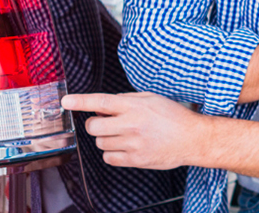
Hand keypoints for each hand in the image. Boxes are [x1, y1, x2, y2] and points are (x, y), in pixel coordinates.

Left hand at [62, 92, 207, 168]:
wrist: (192, 138)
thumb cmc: (173, 117)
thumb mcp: (151, 98)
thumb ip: (125, 100)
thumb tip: (102, 106)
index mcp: (135, 106)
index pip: (101, 102)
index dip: (80, 101)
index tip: (66, 102)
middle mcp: (132, 124)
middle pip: (94, 126)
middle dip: (95, 124)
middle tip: (106, 123)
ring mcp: (133, 144)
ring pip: (100, 143)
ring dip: (106, 138)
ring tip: (123, 135)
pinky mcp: (136, 160)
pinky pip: (108, 158)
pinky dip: (112, 153)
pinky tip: (125, 147)